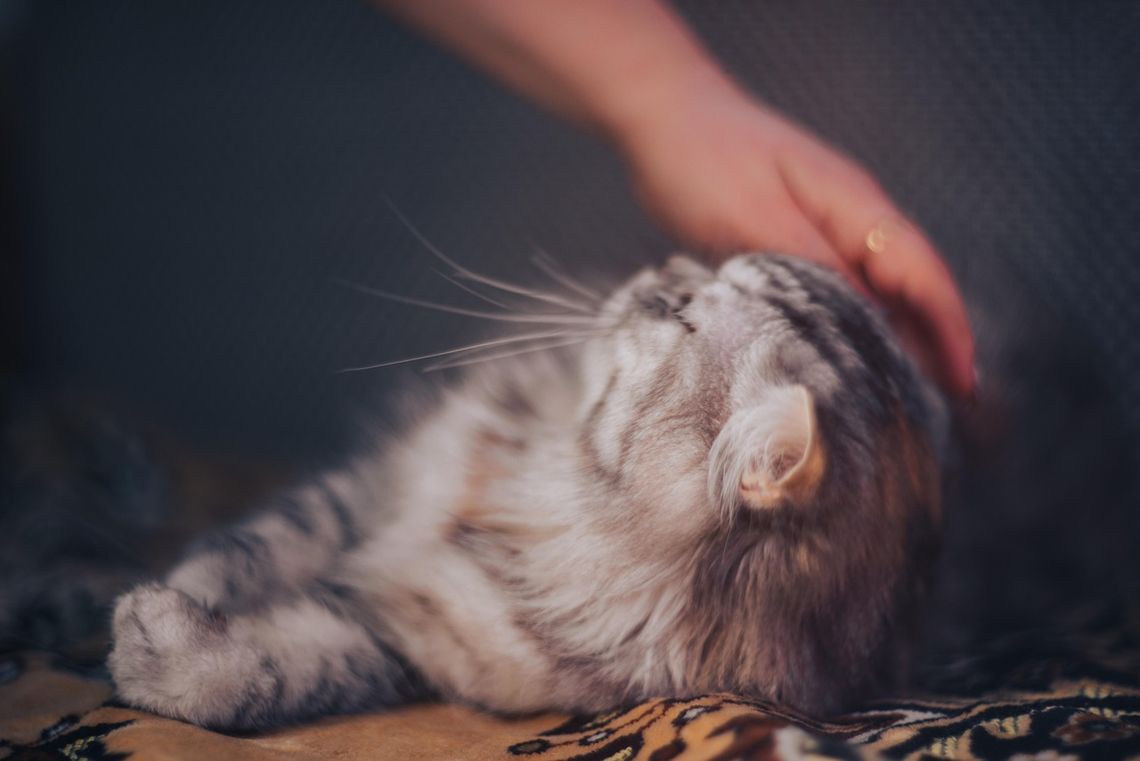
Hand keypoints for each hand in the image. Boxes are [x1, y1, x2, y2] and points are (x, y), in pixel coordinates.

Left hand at [613, 80, 975, 397]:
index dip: (948, 327)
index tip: (963, 381)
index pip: (922, 272)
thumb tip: (866, 321)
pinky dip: (852, 326)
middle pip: (909, 286)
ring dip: (895, 340)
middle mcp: (850, 215)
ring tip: (903, 400)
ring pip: (874, 291)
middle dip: (933, 345)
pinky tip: (845, 358)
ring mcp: (823, 225)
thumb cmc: (703, 158)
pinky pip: (837, 289)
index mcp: (853, 205)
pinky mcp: (792, 238)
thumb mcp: (754, 217)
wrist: (662, 114)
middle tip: (941, 412)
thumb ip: (811, 266)